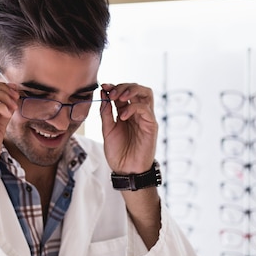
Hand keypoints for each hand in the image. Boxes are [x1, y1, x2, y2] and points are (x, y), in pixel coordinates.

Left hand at [100, 83, 160, 247]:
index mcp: (126, 112)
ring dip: (131, 90)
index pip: (123, 92)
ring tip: (118, 96)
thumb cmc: (118, 152)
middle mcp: (137, 113)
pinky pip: (145, 109)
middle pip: (137, 88)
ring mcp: (145, 118)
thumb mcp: (107, 129)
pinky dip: (133, 108)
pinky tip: (122, 116)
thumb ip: (106, 112)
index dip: (114, 87)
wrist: (126, 170)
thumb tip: (103, 93)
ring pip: (146, 93)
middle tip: (111, 92)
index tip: (103, 87)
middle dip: (123, 86)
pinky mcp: (151, 125)